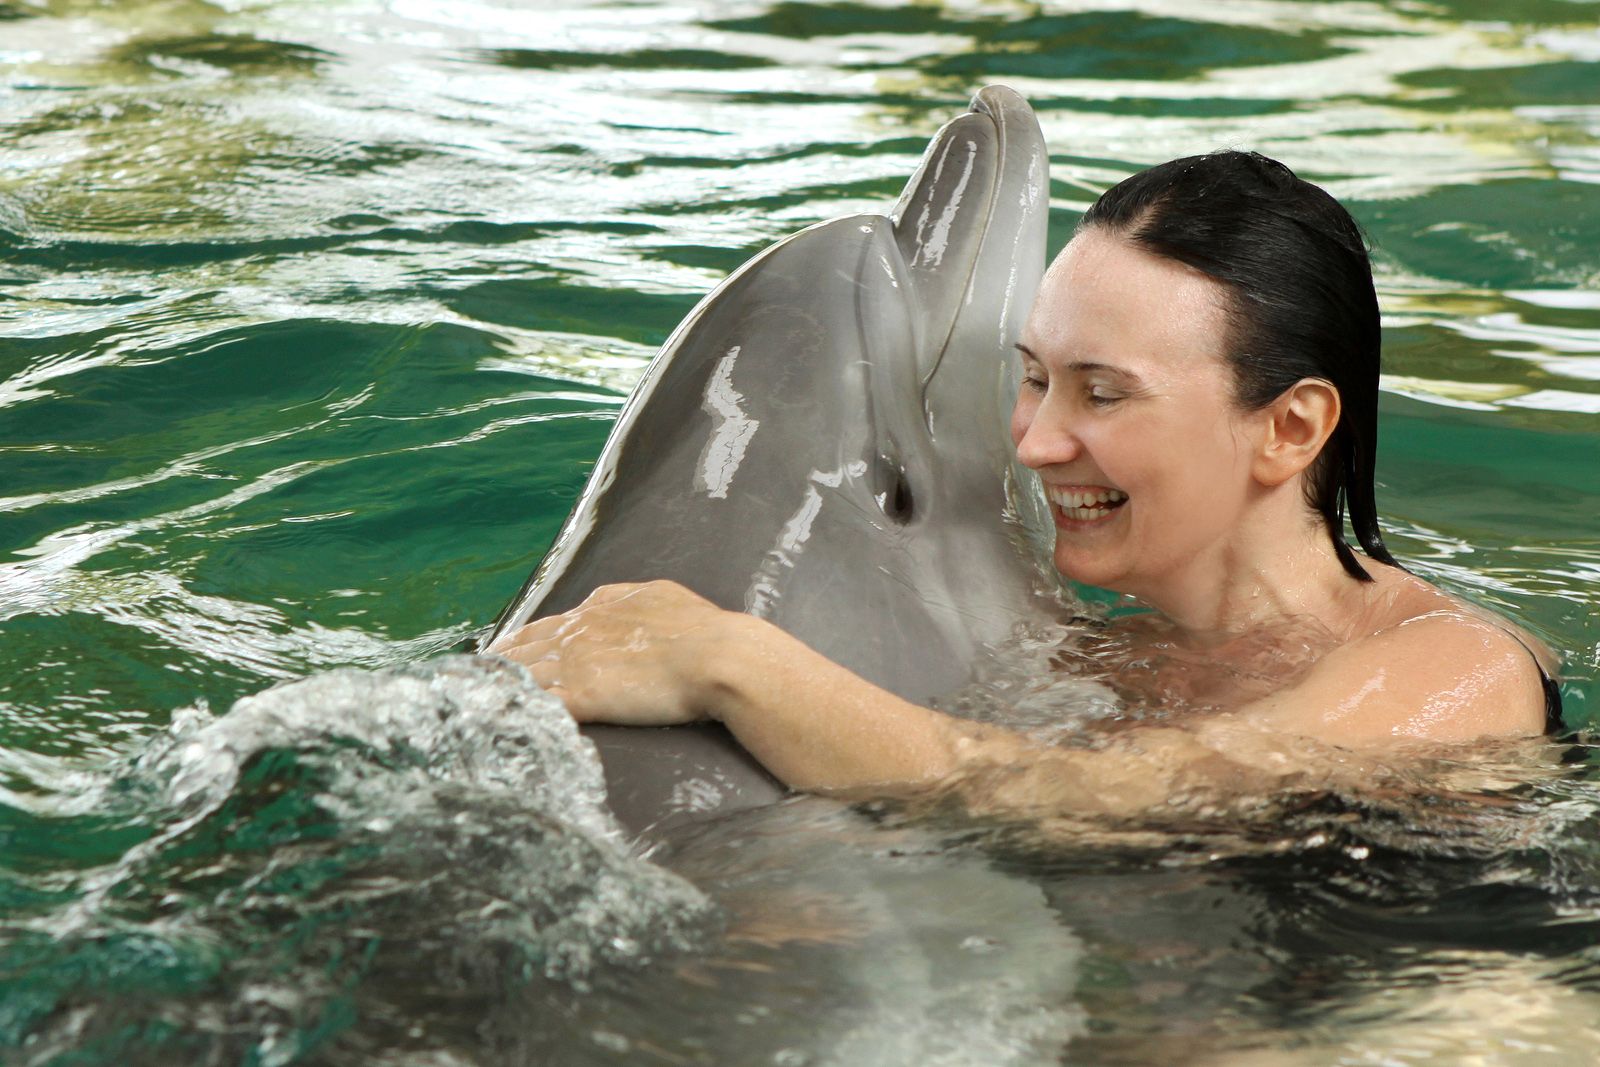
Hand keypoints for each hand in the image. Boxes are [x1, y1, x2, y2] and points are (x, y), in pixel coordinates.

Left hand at [487, 580, 739, 725]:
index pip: (548, 625)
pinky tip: (497, 717)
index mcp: (601, 609)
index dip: (523, 639)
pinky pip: (538, 704)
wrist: (718, 656)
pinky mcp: (583, 697)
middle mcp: (580, 632)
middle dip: (500, 660)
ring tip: (472, 695)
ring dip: (499, 684)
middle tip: (475, 672)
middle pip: (526, 648)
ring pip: (524, 673)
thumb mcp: (663, 596)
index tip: (504, 648)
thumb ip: (630, 599)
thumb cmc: (703, 629)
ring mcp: (578, 664)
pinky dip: (515, 709)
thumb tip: (606, 600)